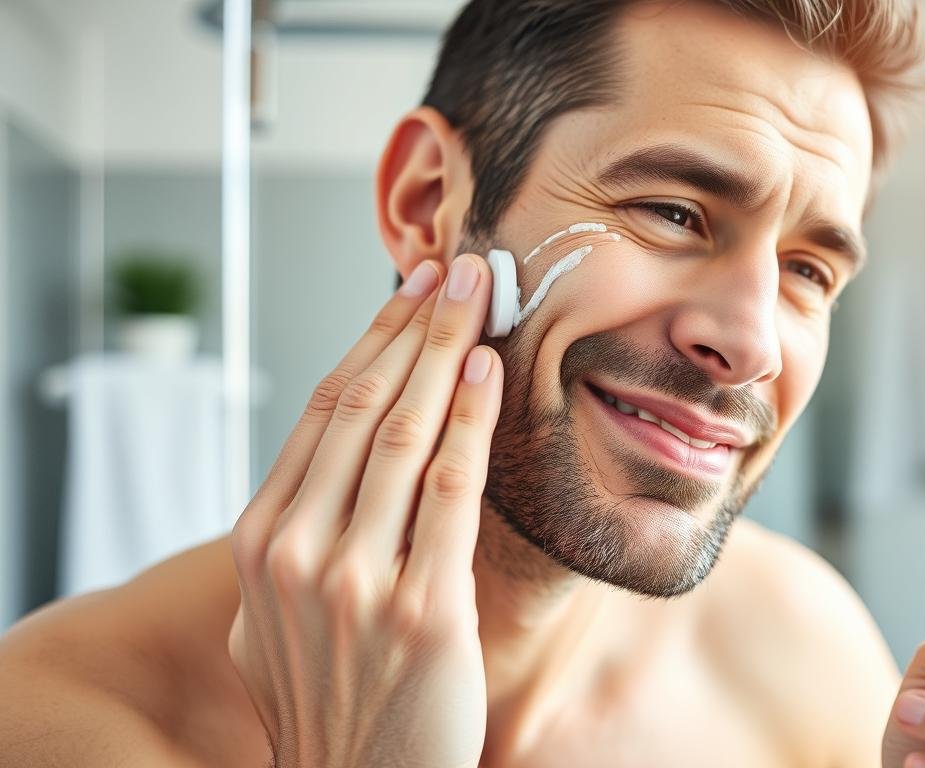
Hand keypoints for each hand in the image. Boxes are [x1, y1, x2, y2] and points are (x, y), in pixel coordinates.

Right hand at [226, 255, 501, 767]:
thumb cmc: (331, 696)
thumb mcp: (280, 613)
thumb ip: (298, 539)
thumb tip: (335, 466)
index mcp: (263, 542)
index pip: (319, 413)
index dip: (369, 341)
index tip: (406, 294)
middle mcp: (299, 552)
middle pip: (362, 407)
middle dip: (413, 326)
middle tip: (452, 269)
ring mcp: (357, 582)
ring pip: (404, 434)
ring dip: (445, 351)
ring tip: (477, 297)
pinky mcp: (421, 611)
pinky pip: (450, 491)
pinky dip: (470, 422)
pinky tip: (488, 373)